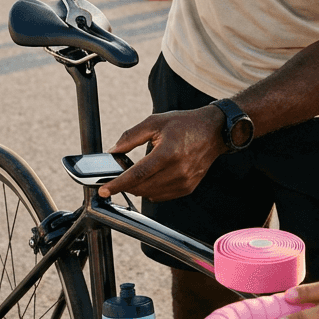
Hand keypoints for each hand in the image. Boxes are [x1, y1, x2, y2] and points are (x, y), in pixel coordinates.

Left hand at [97, 105, 226, 200]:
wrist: (214, 131)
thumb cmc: (185, 124)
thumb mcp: (155, 122)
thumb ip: (131, 136)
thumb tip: (113, 151)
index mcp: (168, 152)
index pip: (138, 174)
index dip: (118, 184)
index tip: (103, 190)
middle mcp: (178, 170)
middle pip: (142, 187)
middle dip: (125, 185)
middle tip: (116, 178)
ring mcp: (184, 181)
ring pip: (151, 194)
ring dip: (137, 188)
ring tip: (134, 175)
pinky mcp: (188, 187)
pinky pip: (162, 196)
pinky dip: (151, 190)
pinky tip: (150, 178)